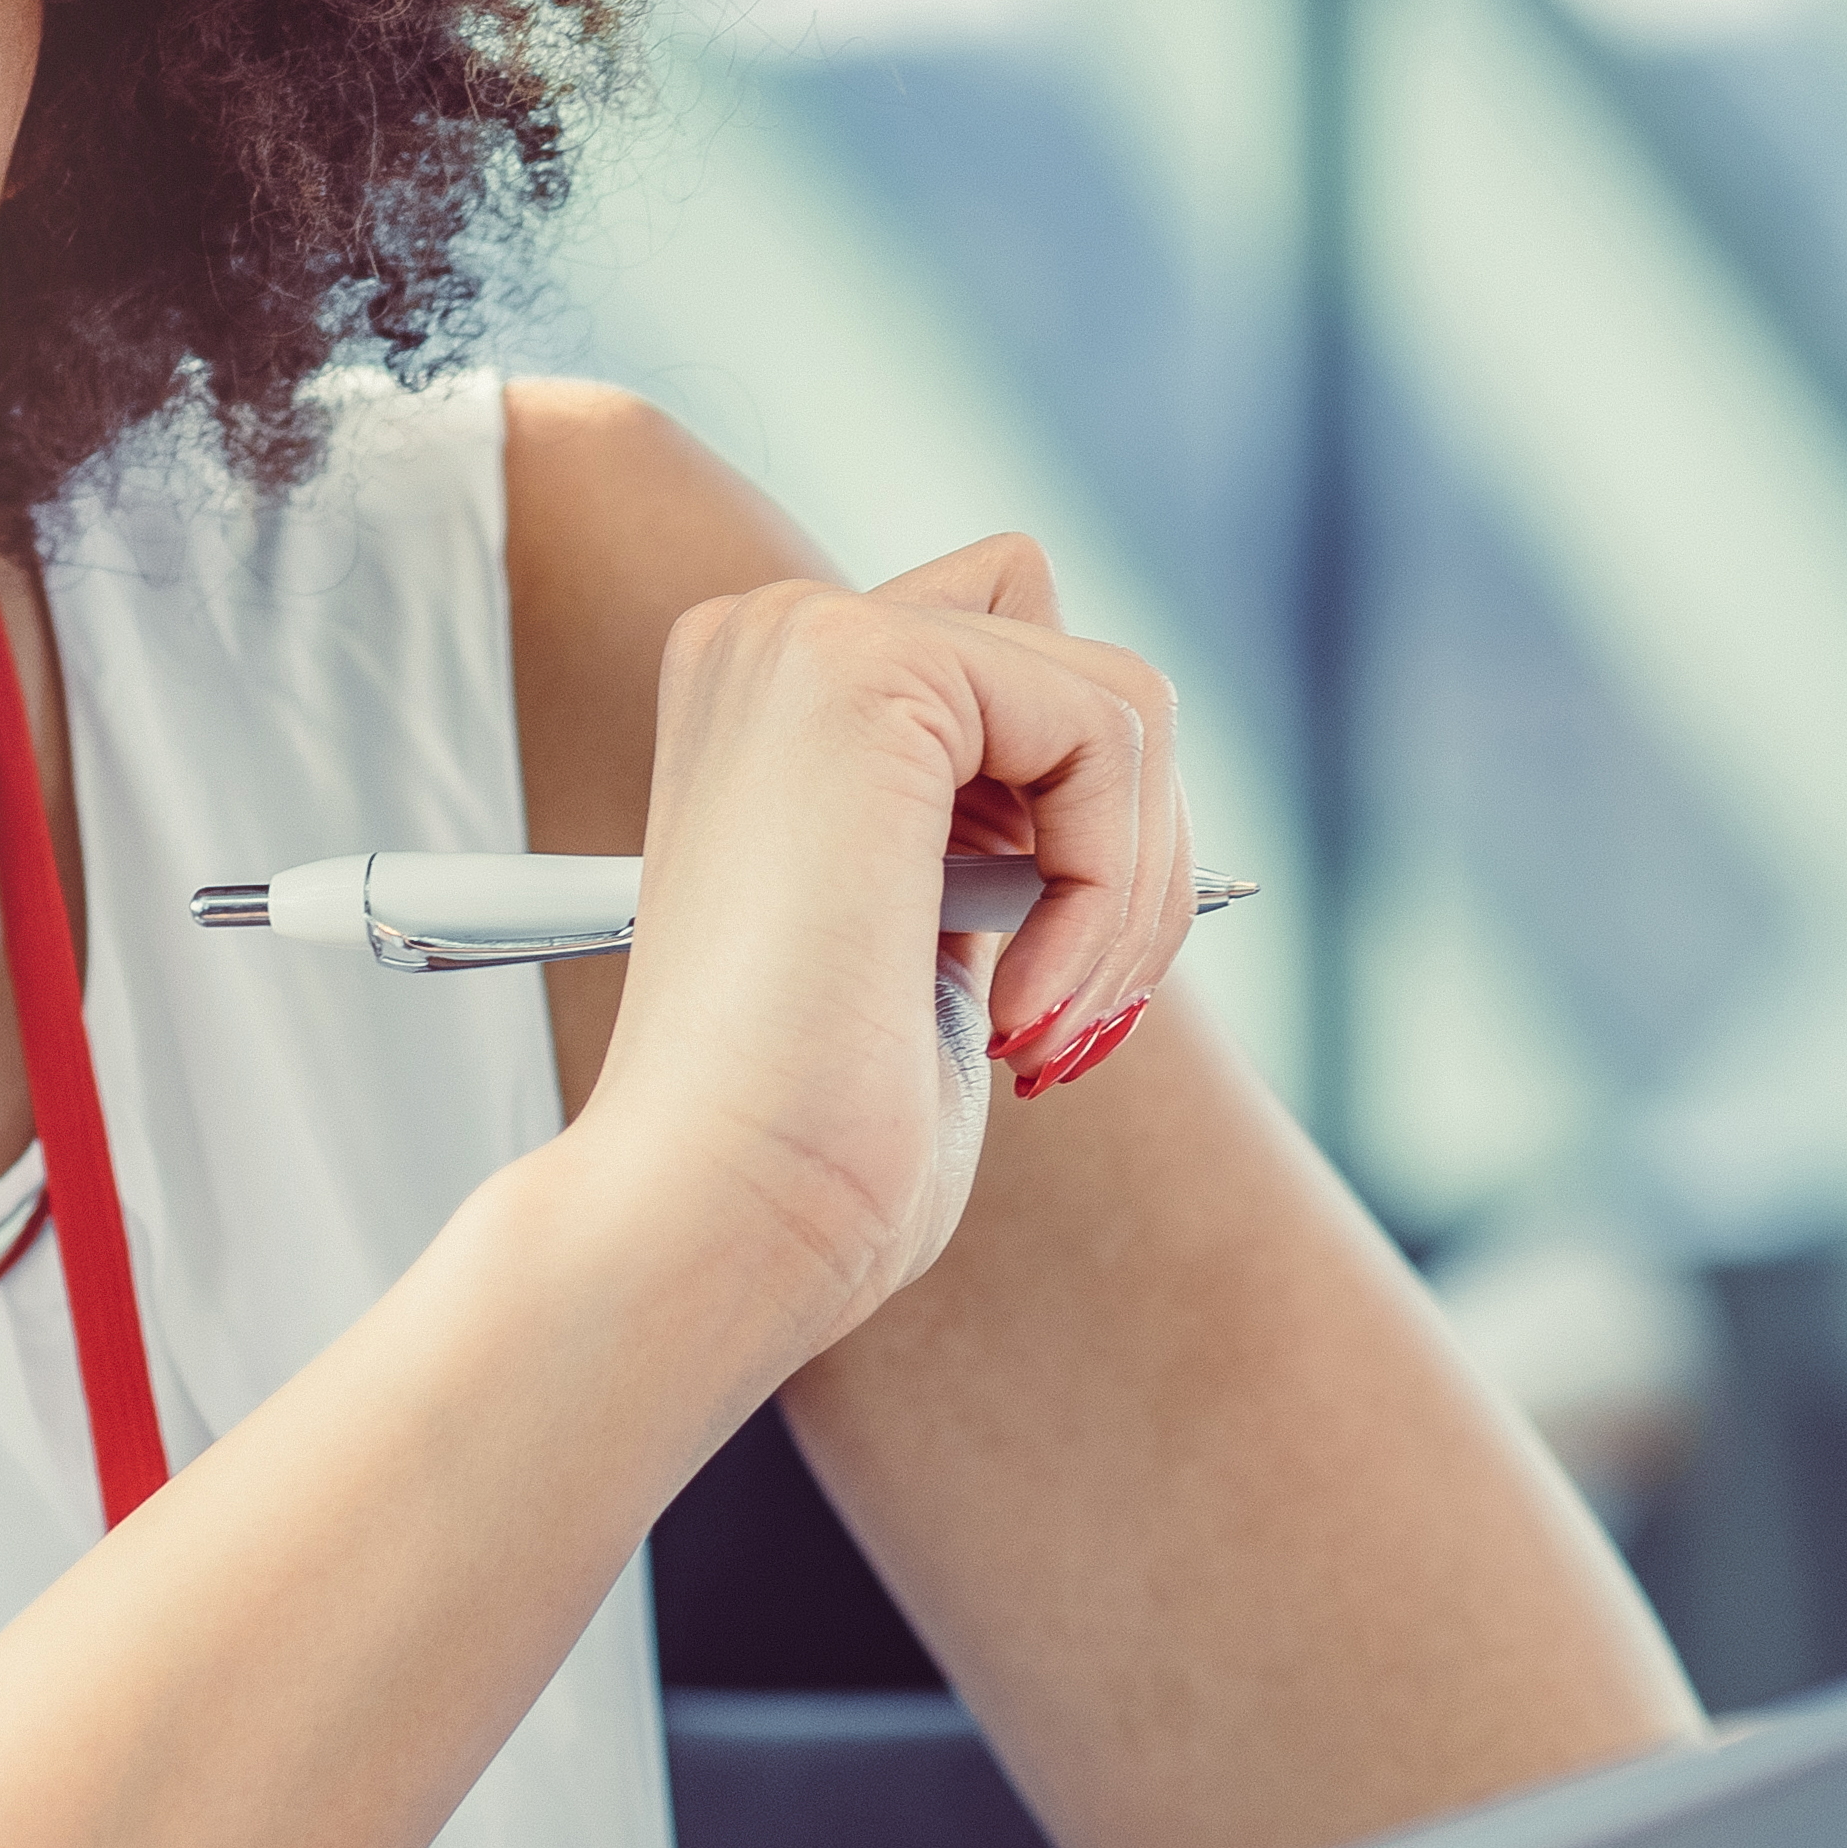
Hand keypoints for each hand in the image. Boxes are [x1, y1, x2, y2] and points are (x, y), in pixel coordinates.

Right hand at [574, 531, 1194, 1367]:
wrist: (711, 1210)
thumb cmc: (810, 1136)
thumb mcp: (920, 941)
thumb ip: (989, 835)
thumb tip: (1135, 796)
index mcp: (769, 705)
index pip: (1015, 671)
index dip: (1078, 838)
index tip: (1036, 1001)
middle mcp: (770, 641)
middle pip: (1076, 659)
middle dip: (1127, 850)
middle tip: (1068, 1013)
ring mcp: (804, 637)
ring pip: (1121, 698)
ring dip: (1134, 893)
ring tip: (1045, 1024)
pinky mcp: (864, 665)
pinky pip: (1109, 730)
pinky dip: (1113, 889)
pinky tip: (1018, 1002)